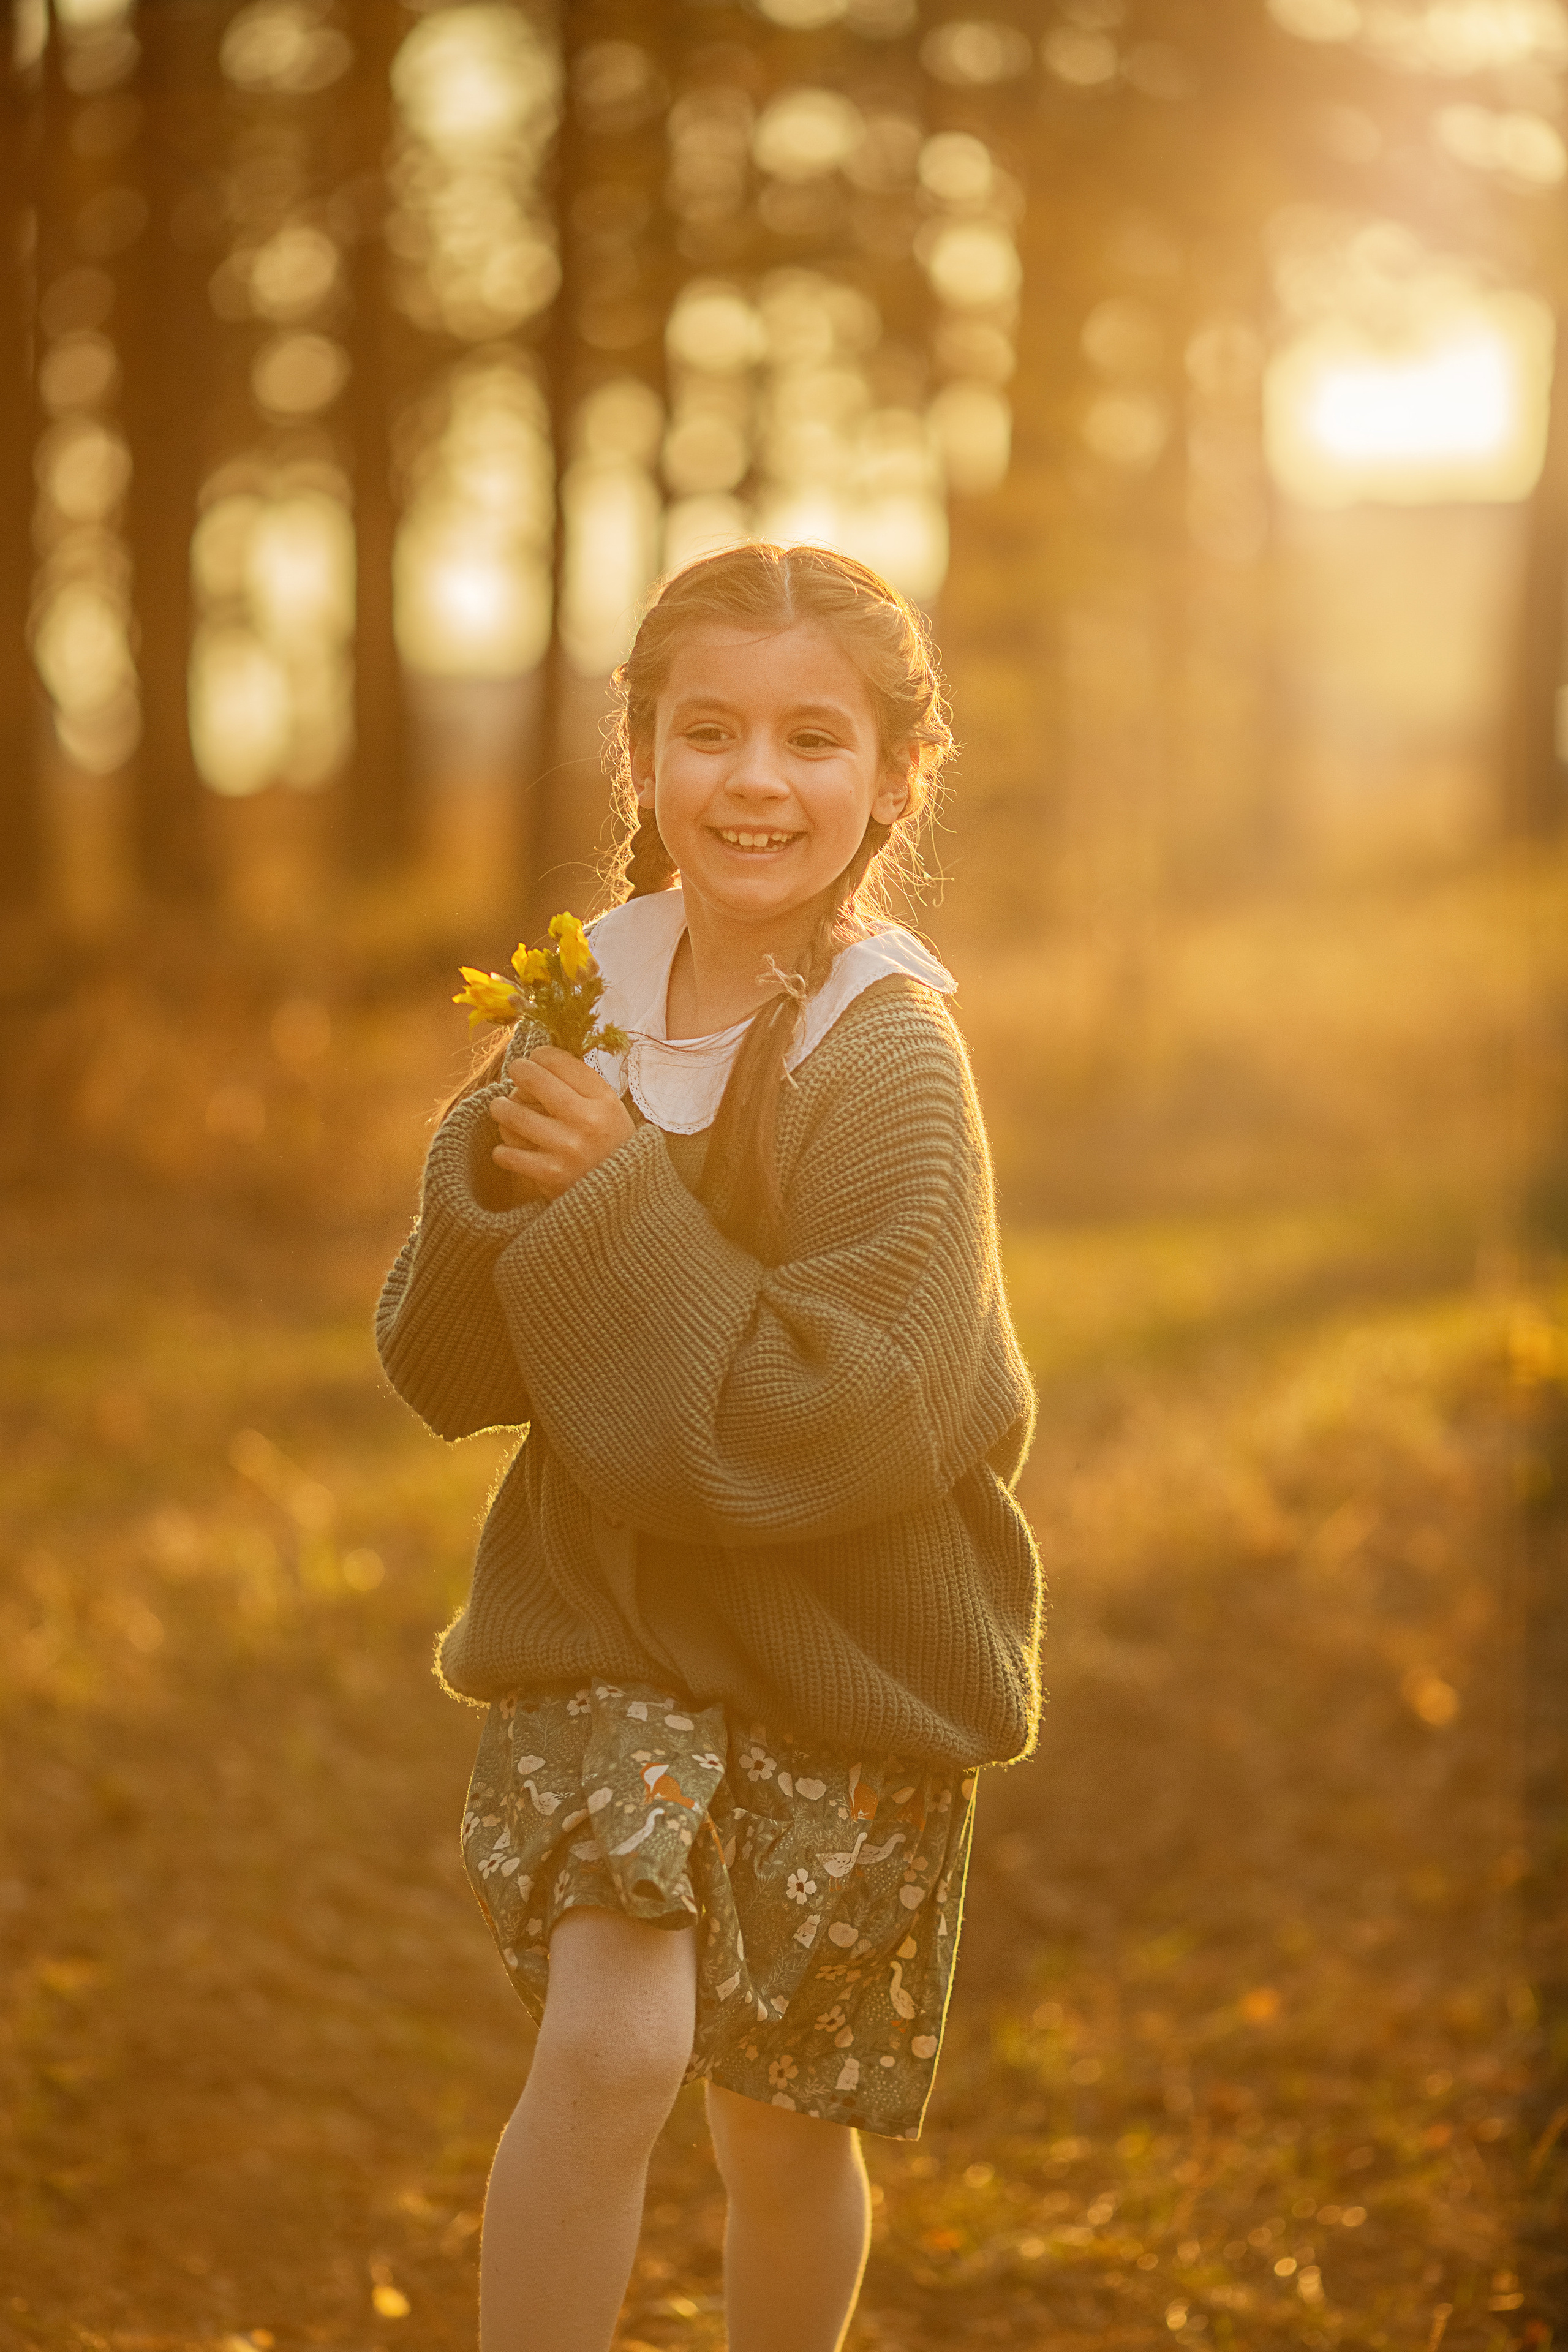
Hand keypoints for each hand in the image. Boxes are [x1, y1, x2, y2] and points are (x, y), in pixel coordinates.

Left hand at [488, 1046, 635, 1202]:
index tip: (536, 1060)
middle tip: (516, 1075)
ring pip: (512, 1113)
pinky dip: (503, 1149)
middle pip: (532, 1078)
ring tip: (502, 1109)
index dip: (540, 1055)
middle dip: (518, 1071)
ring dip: (501, 1108)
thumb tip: (540, 1056)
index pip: (559, 1061)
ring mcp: (566, 1148)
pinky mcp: (550, 1175)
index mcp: (603, 1099)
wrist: (625, 1197)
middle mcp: (586, 1121)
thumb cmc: (610, 1144)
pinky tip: (509, 1149)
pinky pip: (507, 1153)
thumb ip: (580, 1084)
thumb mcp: (608, 1108)